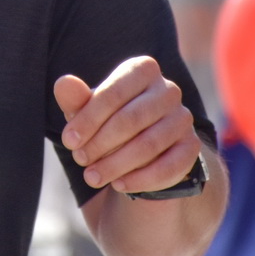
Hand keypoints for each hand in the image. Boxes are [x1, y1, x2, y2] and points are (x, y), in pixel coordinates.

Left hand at [55, 57, 199, 194]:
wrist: (144, 149)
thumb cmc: (108, 121)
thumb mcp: (88, 111)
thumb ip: (76, 98)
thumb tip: (63, 83)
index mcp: (142, 70)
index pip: (114, 92)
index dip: (88, 119)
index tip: (68, 140)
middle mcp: (168, 90)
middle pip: (131, 119)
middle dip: (100, 143)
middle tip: (80, 160)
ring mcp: (183, 119)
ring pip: (148, 145)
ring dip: (116, 164)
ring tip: (92, 176)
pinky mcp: (191, 147)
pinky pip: (168, 167)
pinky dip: (140, 179)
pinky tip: (119, 185)